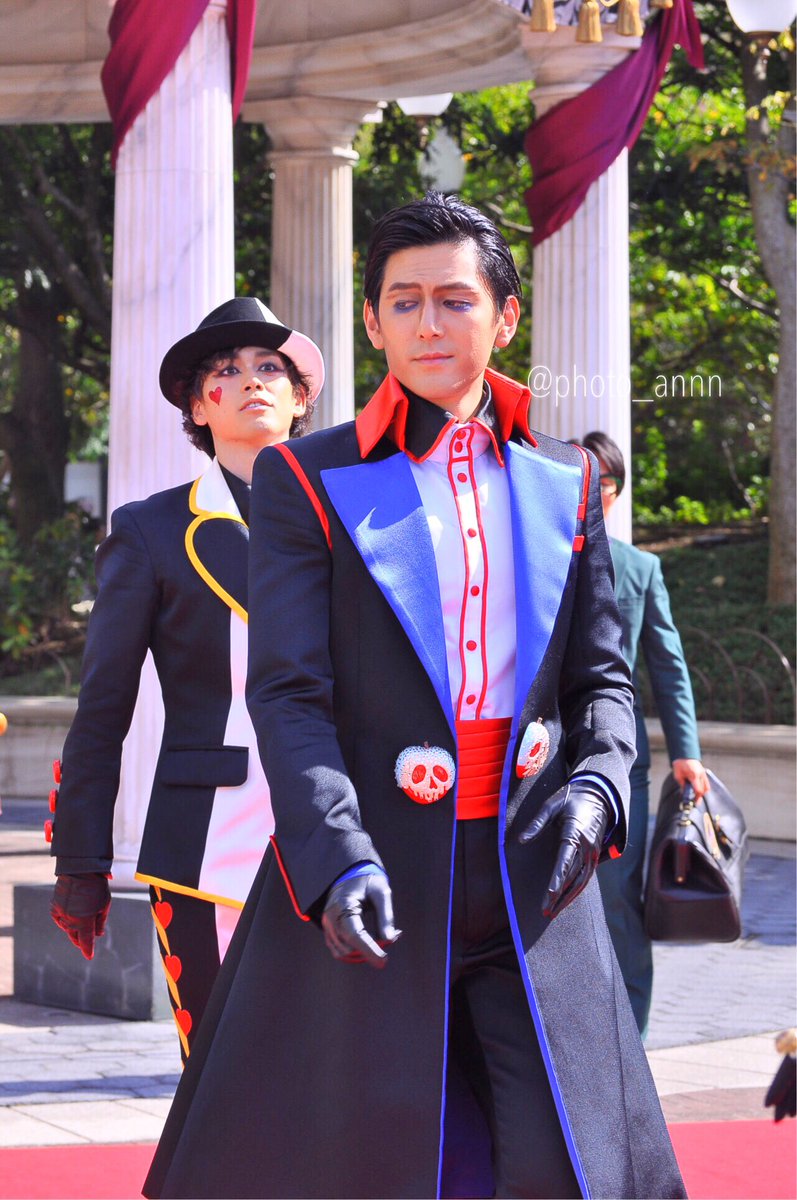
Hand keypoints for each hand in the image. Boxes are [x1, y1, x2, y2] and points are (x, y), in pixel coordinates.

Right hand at [50, 874, 110, 959]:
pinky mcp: (54, 908)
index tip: (89, 956)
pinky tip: (71, 919)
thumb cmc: (96, 886)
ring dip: (74, 929)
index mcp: (85, 920)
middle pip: (76, 936)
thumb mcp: (104, 904)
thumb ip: (100, 922)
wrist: (79, 870)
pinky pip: (60, 920)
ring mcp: (61, 914)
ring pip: (68, 929)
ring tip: (81, 922)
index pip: (86, 941)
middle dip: (81, 940)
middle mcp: (71, 920)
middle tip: (85, 941)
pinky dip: (65, 922)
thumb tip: (98, 935)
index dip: (87, 950)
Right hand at [321, 872, 400, 968]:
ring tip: (383, 938)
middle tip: (392, 938)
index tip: (384, 961)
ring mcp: (327, 925)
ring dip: (364, 952)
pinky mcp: (328, 931)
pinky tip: (372, 942)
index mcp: (343, 904)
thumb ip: (385, 916)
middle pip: (349, 946)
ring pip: (344, 952)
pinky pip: (340, 951)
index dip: (369, 950)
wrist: (350, 876)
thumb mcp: (381, 892)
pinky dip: (356, 952)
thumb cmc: (368, 882)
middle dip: (370, 950)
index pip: (354, 934)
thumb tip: (389, 940)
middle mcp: (331, 916)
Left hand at [518, 780, 610, 918]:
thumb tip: (521, 840)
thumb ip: (537, 823)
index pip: (565, 862)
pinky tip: (566, 900)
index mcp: (575, 833)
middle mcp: (587, 847)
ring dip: (568, 898)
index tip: (549, 895)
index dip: (557, 880)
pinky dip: (577, 891)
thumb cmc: (570, 799)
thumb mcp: (551, 806)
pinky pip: (586, 877)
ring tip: (553, 912)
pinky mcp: (595, 856)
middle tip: (545, 912)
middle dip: (559, 896)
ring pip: (581, 881)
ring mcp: (593, 853)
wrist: (598, 795)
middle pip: (572, 877)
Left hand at [672, 758, 709, 799]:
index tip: (694, 802)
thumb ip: (682, 785)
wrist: (684, 754)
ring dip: (702, 792)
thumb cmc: (680, 764)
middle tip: (695, 802)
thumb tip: (684, 793)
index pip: (698, 790)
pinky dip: (704, 788)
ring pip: (706, 787)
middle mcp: (700, 775)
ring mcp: (703, 773)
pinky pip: (706, 783)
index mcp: (694, 776)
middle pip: (704, 790)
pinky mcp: (703, 773)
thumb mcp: (678, 775)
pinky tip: (699, 790)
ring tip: (697, 797)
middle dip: (700, 797)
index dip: (697, 798)